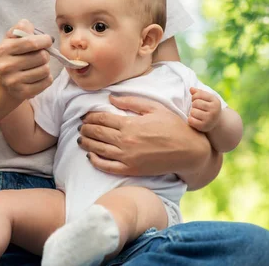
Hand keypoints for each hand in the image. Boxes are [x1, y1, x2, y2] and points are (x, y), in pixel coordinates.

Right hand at [0, 19, 53, 99]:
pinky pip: (47, 82)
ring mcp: (14, 81)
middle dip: (45, 54)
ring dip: (45, 67)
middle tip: (40, 56)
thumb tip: (29, 25)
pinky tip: (38, 76)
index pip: (31, 42)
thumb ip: (20, 29)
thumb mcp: (10, 40)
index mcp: (4, 49)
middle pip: (42, 57)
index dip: (45, 40)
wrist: (1, 83)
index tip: (48, 40)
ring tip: (37, 66)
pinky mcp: (23, 93)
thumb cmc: (10, 56)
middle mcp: (7, 66)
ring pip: (46, 70)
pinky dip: (46, 78)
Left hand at [78, 95, 208, 176]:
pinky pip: (107, 167)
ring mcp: (127, 157)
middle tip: (80, 126)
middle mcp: (125, 141)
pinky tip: (90, 156)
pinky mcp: (131, 170)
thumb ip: (131, 101)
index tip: (85, 115)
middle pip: (97, 133)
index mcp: (130, 124)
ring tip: (81, 139)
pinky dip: (95, 161)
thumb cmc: (173, 126)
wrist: (188, 151)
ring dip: (86, 143)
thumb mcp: (154, 107)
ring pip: (98, 149)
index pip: (101, 118)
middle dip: (86, 129)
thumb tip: (111, 98)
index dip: (90, 116)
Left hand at [188, 87, 221, 131]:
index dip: (194, 96)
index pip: (199, 94)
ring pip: (193, 112)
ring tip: (196, 114)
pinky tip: (195, 119)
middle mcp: (214, 110)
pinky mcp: (204, 126)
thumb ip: (199, 93)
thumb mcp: (207, 99)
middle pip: (195, 103)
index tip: (195, 99)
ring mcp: (210, 119)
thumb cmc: (209, 108)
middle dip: (193, 105)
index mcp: (215, 101)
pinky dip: (190, 119)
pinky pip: (191, 120)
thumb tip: (191, 89)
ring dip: (192, 112)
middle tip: (197, 108)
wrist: (216, 122)